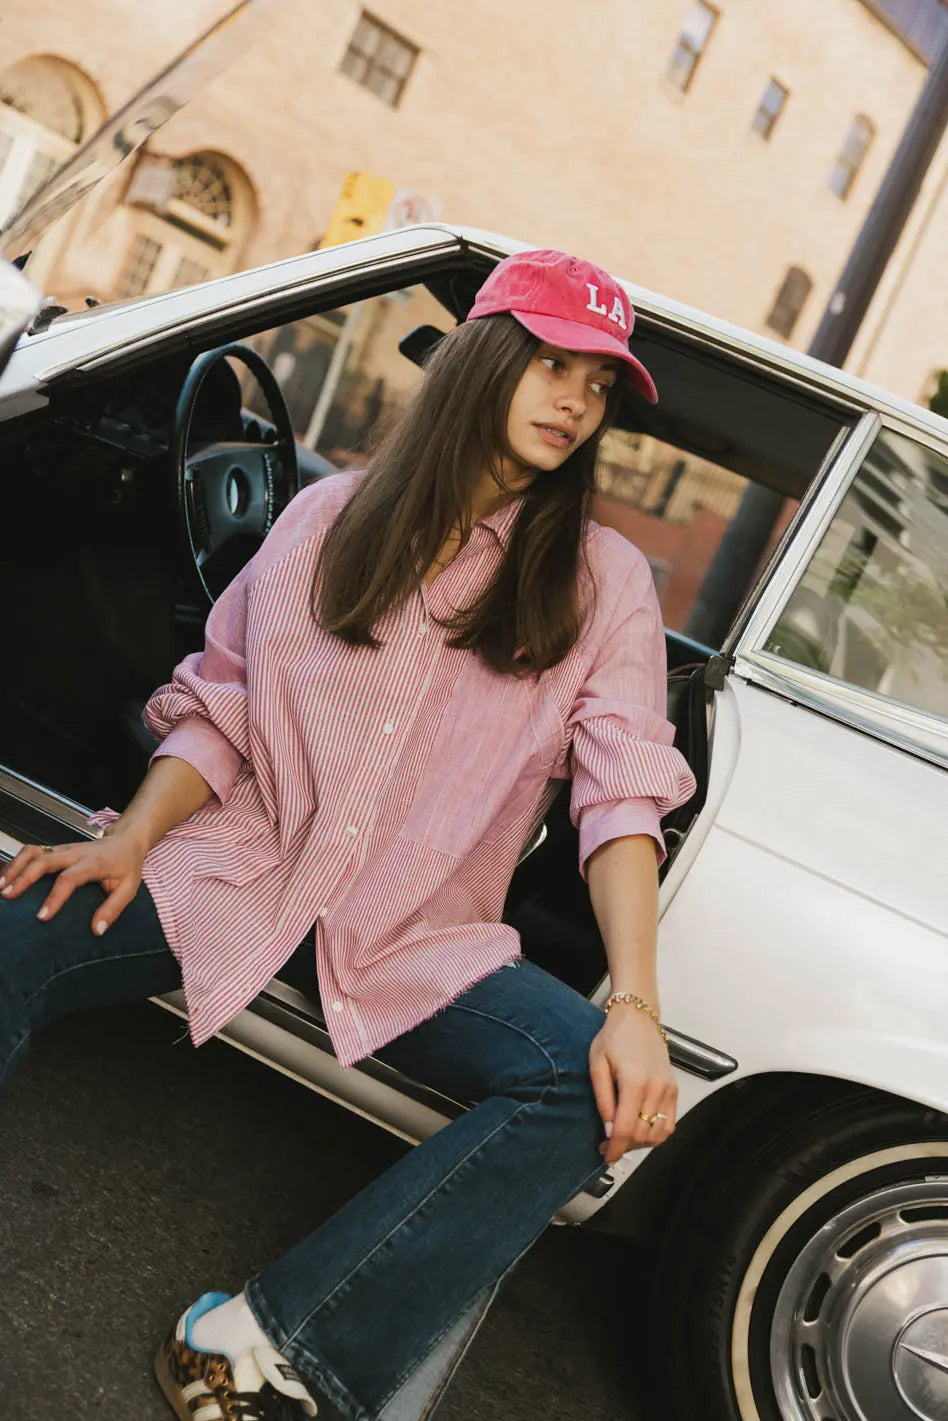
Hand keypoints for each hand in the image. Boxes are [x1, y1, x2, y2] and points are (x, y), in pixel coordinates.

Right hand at [0, 826, 148, 935]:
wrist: (125, 840)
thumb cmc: (126, 865)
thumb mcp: (129, 888)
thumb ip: (113, 908)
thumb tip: (97, 930)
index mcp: (93, 863)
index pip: (69, 878)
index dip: (55, 897)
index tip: (42, 916)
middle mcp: (74, 853)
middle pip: (43, 860)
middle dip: (23, 877)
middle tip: (8, 896)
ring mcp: (62, 849)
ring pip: (33, 851)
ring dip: (14, 867)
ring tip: (1, 887)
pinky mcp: (55, 849)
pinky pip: (31, 852)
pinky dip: (16, 863)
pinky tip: (6, 878)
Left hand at [589, 1004, 677, 1164]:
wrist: (638, 1017)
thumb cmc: (615, 1037)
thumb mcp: (597, 1065)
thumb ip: (603, 1100)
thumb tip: (608, 1130)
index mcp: (635, 1082)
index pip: (626, 1129)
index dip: (615, 1149)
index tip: (606, 1156)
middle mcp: (656, 1088)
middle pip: (643, 1135)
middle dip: (624, 1147)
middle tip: (607, 1144)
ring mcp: (668, 1090)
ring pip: (659, 1134)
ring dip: (641, 1144)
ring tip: (623, 1138)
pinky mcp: (674, 1090)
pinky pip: (670, 1124)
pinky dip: (656, 1135)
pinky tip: (641, 1131)